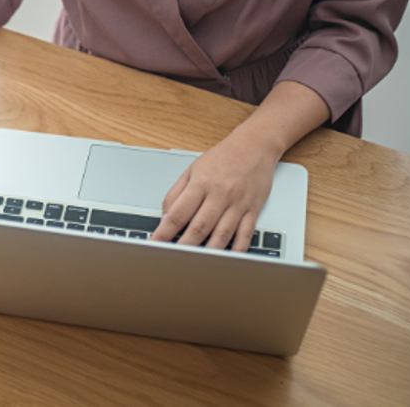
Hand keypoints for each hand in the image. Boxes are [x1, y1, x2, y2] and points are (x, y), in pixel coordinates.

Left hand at [149, 131, 278, 251]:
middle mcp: (220, 194)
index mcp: (201, 183)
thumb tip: (165, 215)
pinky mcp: (253, 210)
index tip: (154, 243)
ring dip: (207, 253)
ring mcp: (238, 204)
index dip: (164, 232)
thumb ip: (176, 192)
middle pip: (199, 228)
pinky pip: (245, 235)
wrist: (255, 145)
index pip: (178, 213)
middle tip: (171, 260)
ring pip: (221, 235)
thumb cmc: (223, 157)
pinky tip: (226, 260)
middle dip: (183, 247)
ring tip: (195, 265)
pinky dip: (236, 250)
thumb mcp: (192, 169)